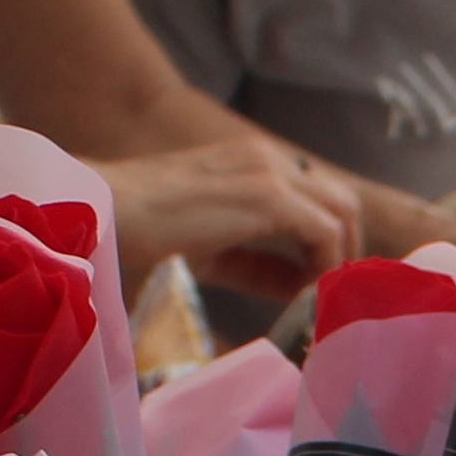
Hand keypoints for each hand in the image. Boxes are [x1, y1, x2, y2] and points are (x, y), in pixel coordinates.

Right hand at [105, 136, 354, 299]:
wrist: (108, 209)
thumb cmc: (146, 229)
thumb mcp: (214, 249)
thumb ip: (260, 265)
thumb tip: (301, 290)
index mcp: (255, 161)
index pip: (317, 196)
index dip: (327, 244)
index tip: (316, 283)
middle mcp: (270, 158)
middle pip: (342, 200)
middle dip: (347, 248)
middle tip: (331, 292)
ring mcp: (272, 173)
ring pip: (342, 212)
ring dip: (339, 258)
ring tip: (319, 297)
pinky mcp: (269, 197)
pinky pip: (324, 233)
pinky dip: (324, 266)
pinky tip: (303, 294)